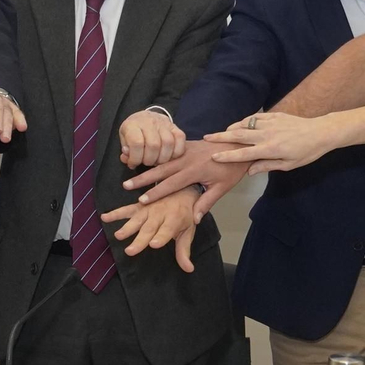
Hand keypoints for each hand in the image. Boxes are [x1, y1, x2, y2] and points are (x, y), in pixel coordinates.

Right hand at [101, 190, 198, 270]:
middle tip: (130, 251)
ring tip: (118, 236)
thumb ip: (184, 251)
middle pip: (149, 228)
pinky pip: (126, 209)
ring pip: (137, 219)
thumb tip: (189, 269)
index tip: (153, 245)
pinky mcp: (139, 206)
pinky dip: (115, 213)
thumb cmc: (185, 215)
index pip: (167, 230)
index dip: (161, 237)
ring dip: (127, 227)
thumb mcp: (188, 231)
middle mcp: (160, 214)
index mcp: (174, 220)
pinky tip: (104, 217)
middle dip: (139, 239)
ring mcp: (148, 209)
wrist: (182, 189)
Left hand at [119, 111, 187, 167]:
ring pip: (168, 143)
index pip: (137, 143)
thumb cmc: (133, 133)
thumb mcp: (124, 140)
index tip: (134, 164)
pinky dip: (176, 152)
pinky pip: (180, 139)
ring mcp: (164, 123)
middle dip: (150, 160)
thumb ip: (126, 152)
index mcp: (133, 124)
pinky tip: (169, 157)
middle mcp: (149, 121)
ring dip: (163, 158)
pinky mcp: (175, 126)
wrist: (144, 118)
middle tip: (147, 162)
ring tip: (157, 161)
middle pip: (154, 145)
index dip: (136, 158)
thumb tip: (128, 159)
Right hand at [122, 138, 246, 220]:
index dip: (156, 193)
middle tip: (126, 185)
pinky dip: (154, 156)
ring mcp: (185, 150)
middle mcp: (186, 159)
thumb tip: (194, 220)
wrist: (238, 145)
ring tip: (130, 169)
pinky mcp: (185, 144)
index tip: (142, 201)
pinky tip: (143, 158)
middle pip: (160, 170)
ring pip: (161, 160)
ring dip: (145, 166)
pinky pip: (167, 152)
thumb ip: (206, 202)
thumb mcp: (221, 188)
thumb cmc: (231, 169)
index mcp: (195, 171)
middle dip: (142, 179)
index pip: (171, 185)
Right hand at [204, 110, 344, 174]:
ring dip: (231, 128)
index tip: (213, 157)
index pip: (243, 154)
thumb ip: (267, 166)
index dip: (227, 156)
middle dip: (221, 137)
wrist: (320, 132)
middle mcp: (266, 135)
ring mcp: (270, 123)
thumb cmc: (306, 153)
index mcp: (270, 150)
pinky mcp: (275, 115)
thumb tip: (249, 170)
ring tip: (220, 133)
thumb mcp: (288, 165)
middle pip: (238, 136)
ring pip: (245, 124)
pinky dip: (245, 121)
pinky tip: (240, 124)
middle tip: (207, 138)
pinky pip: (255, 117)